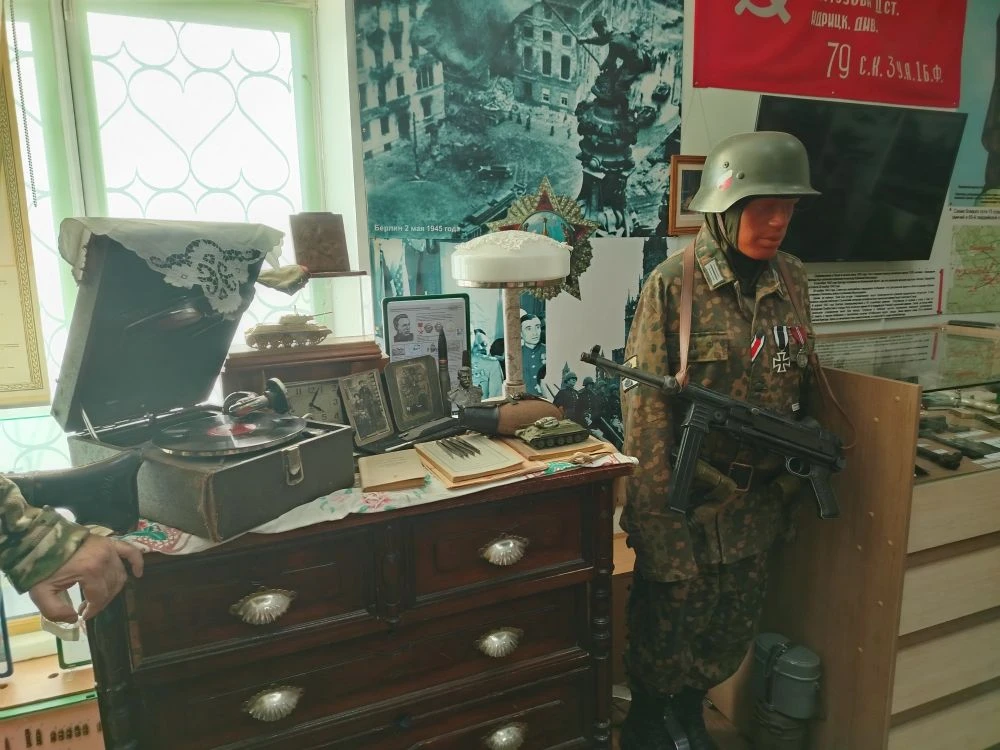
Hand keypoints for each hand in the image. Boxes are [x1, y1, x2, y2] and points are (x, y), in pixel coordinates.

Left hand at [28, 535, 143, 621]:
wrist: (43, 541)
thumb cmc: (42, 567)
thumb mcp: (41, 593)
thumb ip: (55, 612)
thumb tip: (75, 618)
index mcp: (89, 572)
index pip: (99, 597)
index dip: (92, 610)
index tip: (83, 615)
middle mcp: (104, 560)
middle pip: (111, 588)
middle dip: (101, 601)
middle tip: (88, 607)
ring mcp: (109, 549)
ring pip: (120, 576)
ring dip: (113, 589)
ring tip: (99, 595)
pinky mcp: (110, 542)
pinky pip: (130, 552)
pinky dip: (137, 563)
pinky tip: (138, 574)